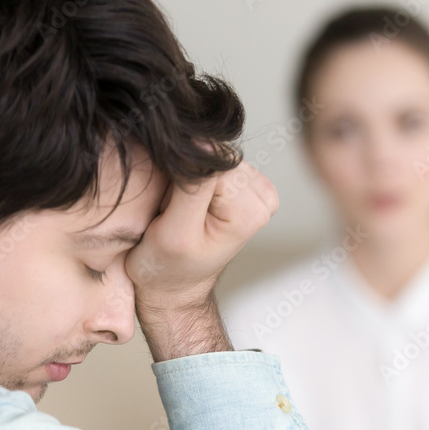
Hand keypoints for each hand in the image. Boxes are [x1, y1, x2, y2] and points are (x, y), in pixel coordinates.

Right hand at [126, 159, 278, 361]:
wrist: (171, 286)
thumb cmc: (168, 269)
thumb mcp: (174, 232)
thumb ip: (192, 187)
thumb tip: (203, 143)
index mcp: (252, 209)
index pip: (212, 161)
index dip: (180, 177)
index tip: (171, 210)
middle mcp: (261, 196)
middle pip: (213, 153)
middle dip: (184, 174)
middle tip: (172, 211)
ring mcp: (253, 188)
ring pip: (209, 153)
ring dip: (185, 174)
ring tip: (176, 208)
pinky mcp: (239, 183)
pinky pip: (208, 158)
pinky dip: (189, 173)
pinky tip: (183, 199)